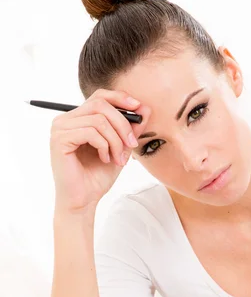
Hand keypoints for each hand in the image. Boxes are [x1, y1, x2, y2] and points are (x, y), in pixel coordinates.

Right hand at [50, 88, 150, 213]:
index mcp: (79, 118)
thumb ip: (130, 129)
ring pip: (99, 120)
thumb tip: (145, 107)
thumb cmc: (97, 176)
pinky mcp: (59, 140)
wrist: (84, 200)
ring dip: (115, 141)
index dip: (120, 98)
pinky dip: (104, 146)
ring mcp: (61, 128)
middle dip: (123, 124)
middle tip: (132, 144)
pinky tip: (105, 159)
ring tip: (118, 159)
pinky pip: (90, 132)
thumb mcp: (121, 149)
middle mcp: (67, 119)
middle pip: (101, 105)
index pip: (99, 96)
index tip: (140, 108)